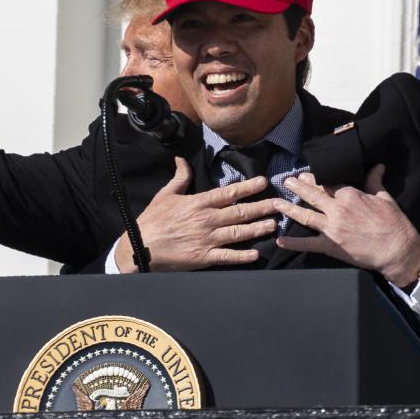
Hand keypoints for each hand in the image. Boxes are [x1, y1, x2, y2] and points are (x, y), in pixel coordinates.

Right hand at [115, 158, 280, 272]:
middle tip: (279, 204)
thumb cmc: (152, 220)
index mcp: (198, 203)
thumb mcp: (165, 195)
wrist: (140, 247)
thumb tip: (182, 160)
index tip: (264, 182)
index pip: (228, 193)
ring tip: (274, 225)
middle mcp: (207, 220)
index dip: (248, 187)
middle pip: (240, 212)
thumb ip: (179, 178)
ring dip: (258, 229)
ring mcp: (207, 240)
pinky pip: (228, 257)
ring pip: (238, 233)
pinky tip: (256, 253)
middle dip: (262, 207)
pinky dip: (243, 256)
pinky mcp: (204, 258)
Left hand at [273, 165, 419, 289]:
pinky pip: (308, 244)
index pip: (328, 182)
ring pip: (305, 216)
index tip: (305, 174)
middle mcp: (337, 210)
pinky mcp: (331, 247)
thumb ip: (375, 181)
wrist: (396, 250)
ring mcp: (331, 229)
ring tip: (275, 203)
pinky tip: (280, 240)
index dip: (314, 178)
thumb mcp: (385, 198)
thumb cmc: (393, 223)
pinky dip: (293, 243)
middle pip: (312, 195)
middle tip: (286, 181)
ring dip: (288, 209)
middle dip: (297, 187)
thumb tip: (377, 165)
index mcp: (350, 195)